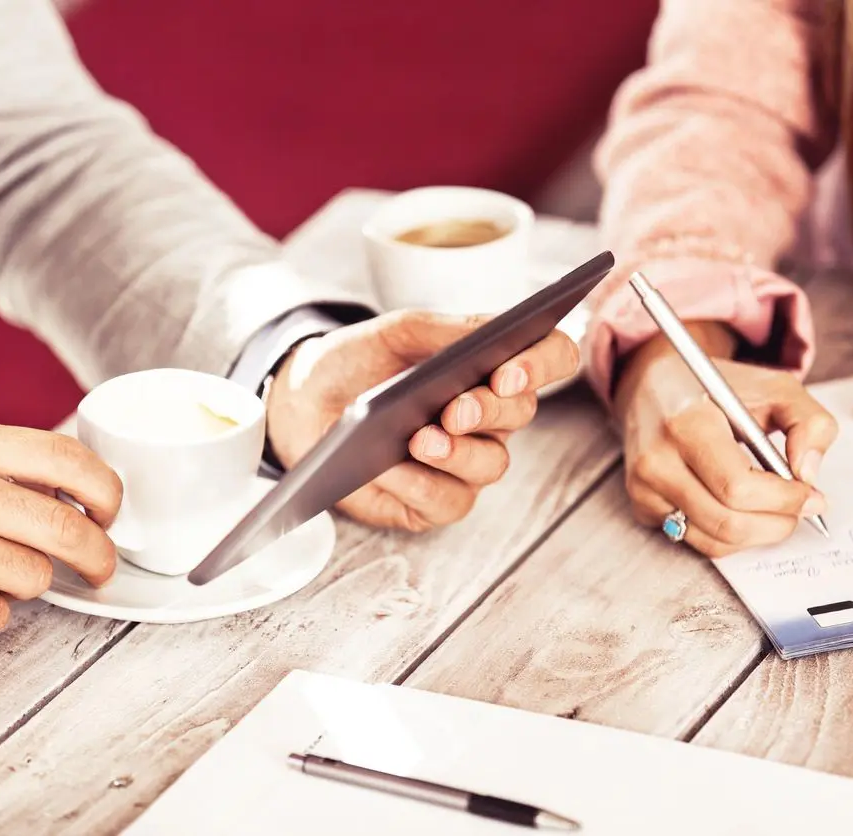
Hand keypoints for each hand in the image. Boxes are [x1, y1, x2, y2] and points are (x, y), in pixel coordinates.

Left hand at [265, 310, 579, 530]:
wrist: (302, 402)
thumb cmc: (357, 363)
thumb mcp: (396, 331)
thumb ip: (447, 329)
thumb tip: (493, 328)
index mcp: (491, 364)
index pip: (550, 357)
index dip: (542, 364)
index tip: (509, 371)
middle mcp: (490, 416)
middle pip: (521, 413)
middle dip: (489, 410)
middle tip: (453, 409)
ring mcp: (466, 461)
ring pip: (491, 464)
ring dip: (457, 453)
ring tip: (418, 439)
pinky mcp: (435, 501)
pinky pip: (449, 502)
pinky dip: (421, 486)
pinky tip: (391, 469)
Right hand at [618, 325, 834, 556]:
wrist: (652, 387)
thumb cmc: (714, 389)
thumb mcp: (773, 387)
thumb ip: (810, 423)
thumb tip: (808, 474)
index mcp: (687, 424)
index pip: (738, 487)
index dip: (785, 500)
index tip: (812, 496)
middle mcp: (657, 460)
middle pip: (727, 523)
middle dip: (777, 524)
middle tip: (801, 509)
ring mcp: (643, 487)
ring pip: (713, 541)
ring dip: (757, 535)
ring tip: (776, 511)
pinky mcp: (641, 505)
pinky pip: (696, 541)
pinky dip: (730, 535)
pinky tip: (742, 509)